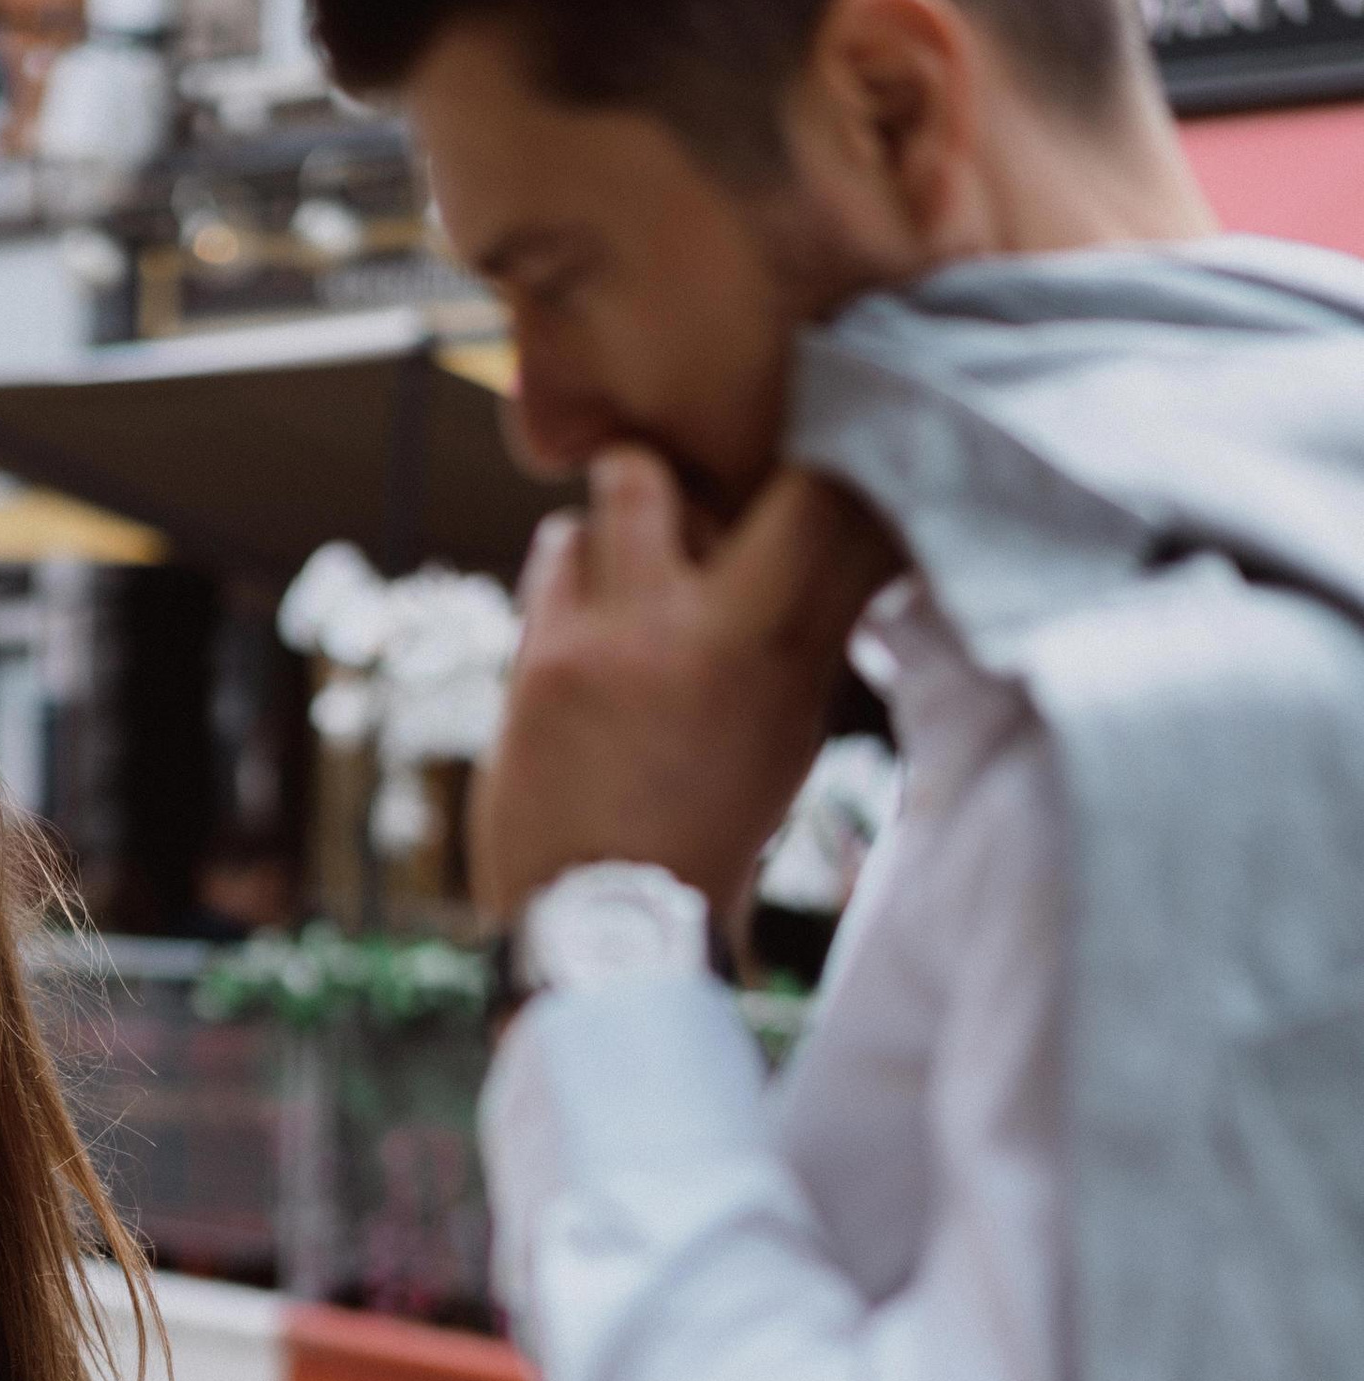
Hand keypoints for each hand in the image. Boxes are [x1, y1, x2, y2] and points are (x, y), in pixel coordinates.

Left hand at [471, 452, 896, 936]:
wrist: (610, 925)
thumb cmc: (710, 823)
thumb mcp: (789, 730)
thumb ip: (808, 625)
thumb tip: (838, 524)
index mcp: (787, 658)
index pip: (831, 501)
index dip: (830, 455)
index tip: (817, 459)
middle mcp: (707, 636)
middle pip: (714, 466)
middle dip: (708, 469)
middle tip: (706, 511)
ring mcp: (618, 642)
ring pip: (624, 486)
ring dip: (633, 511)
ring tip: (640, 569)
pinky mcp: (542, 659)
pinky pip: (559, 548)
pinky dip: (577, 564)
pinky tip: (591, 615)